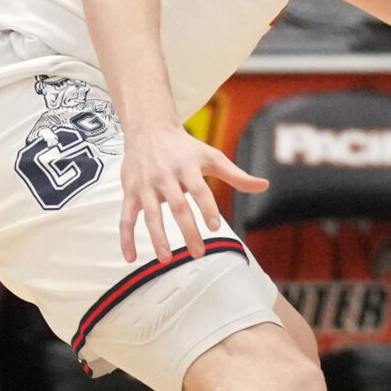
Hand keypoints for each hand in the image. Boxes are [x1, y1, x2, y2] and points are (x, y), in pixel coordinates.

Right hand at [119, 124, 264, 263]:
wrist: (148, 130)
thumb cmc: (185, 148)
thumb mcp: (212, 157)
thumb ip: (236, 175)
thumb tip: (265, 186)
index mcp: (187, 167)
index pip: (199, 190)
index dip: (207, 208)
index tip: (215, 227)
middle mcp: (165, 176)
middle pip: (177, 206)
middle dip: (187, 231)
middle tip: (198, 253)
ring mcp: (145, 186)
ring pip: (150, 215)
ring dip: (158, 238)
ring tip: (167, 260)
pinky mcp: (130, 193)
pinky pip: (125, 218)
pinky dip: (125, 238)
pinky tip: (131, 258)